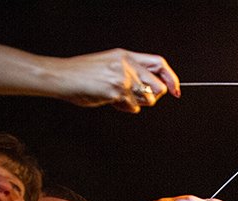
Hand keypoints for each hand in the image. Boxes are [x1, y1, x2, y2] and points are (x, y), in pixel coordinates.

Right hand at [55, 48, 179, 111]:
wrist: (61, 77)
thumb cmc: (82, 74)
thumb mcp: (109, 64)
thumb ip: (130, 72)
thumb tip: (151, 87)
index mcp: (125, 56)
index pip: (159, 63)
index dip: (171, 78)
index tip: (176, 91)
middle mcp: (127, 65)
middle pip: (159, 87)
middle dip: (153, 97)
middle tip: (138, 97)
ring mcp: (122, 78)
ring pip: (148, 99)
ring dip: (137, 103)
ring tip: (119, 98)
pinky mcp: (116, 92)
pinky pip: (133, 107)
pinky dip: (124, 108)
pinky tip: (111, 100)